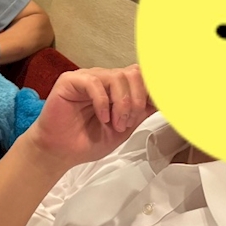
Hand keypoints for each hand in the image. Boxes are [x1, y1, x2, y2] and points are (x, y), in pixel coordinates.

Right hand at [25, 65, 154, 170]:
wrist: (61, 152)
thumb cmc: (88, 140)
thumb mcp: (124, 128)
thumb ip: (141, 112)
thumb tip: (164, 101)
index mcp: (117, 88)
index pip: (141, 77)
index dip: (152, 90)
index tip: (163, 106)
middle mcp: (103, 79)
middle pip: (133, 73)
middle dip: (137, 99)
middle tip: (129, 122)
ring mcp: (87, 78)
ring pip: (116, 77)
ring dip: (121, 104)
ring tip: (115, 124)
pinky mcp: (70, 81)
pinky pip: (93, 83)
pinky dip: (103, 102)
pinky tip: (102, 117)